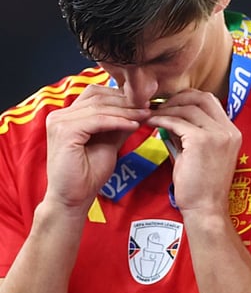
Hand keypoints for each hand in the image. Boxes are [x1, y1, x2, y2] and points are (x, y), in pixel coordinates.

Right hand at [44, 84, 147, 212]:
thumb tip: (140, 107)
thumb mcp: (109, 141)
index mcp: (67, 115)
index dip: (122, 96)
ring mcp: (59, 122)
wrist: (74, 197)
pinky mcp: (64, 132)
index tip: (146, 101)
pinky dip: (118, 121)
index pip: (97, 95)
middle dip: (127, 101)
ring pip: (100, 108)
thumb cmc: (89, 173)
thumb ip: (119, 123)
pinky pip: (98, 120)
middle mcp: (59, 115)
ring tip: (146, 114)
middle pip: (98, 97)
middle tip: (149, 105)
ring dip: (127, 111)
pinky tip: (134, 125)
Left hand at [145, 89, 241, 217]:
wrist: (206, 208)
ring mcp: (217, 134)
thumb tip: (170, 119)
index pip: (211, 101)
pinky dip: (161, 119)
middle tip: (158, 105)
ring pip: (188, 108)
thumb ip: (189, 135)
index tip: (171, 104)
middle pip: (202, 97)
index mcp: (232, 132)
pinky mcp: (201, 141)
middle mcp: (228, 130)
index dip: (188, 97)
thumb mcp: (199, 155)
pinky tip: (150, 123)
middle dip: (177, 97)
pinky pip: (177, 122)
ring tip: (150, 115)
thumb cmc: (201, 186)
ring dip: (166, 109)